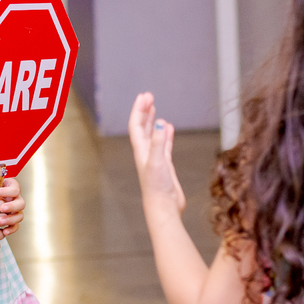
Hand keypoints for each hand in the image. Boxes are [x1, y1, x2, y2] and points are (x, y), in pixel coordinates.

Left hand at [0, 176, 24, 237]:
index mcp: (12, 188)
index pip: (14, 188)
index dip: (6, 191)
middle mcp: (16, 200)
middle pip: (21, 203)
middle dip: (11, 206)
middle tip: (1, 208)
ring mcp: (16, 211)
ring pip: (19, 215)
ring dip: (10, 219)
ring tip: (0, 221)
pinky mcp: (14, 221)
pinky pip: (16, 225)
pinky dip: (11, 228)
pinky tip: (4, 231)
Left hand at [128, 92, 185, 214]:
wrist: (164, 207)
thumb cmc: (158, 187)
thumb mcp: (158, 162)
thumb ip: (159, 142)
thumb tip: (160, 123)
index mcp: (140, 150)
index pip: (136, 125)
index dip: (139, 110)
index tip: (145, 96)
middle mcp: (145, 152)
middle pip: (142, 127)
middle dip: (144, 111)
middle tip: (149, 96)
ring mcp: (154, 158)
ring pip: (152, 135)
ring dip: (152, 121)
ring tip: (154, 108)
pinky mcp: (164, 164)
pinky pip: (163, 144)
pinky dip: (165, 134)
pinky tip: (168, 127)